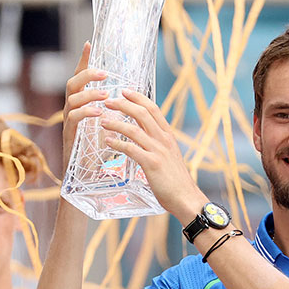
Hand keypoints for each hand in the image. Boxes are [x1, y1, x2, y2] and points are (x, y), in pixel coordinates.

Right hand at [61, 42, 107, 168]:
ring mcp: (69, 124)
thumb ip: (113, 110)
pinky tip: (98, 113)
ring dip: (89, 94)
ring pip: (71, 99)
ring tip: (105, 94)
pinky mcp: (69, 137)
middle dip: (86, 75)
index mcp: (83, 106)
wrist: (87, 178)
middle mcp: (73, 111)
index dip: (84, 62)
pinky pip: (72, 119)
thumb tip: (129, 94)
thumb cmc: (99, 152)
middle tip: (104, 74)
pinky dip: (85, 113)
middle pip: (72, 84)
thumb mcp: (109, 125)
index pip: (81, 79)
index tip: (89, 43)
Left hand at [99, 88, 203, 217]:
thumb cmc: (176, 181)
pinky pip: (131, 149)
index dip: (138, 97)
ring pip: (134, 129)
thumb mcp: (169, 156)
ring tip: (102, 121)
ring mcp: (158, 151)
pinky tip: (108, 141)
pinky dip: (117, 143)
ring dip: (116, 123)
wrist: (186, 198)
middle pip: (142, 113)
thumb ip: (158, 145)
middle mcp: (164, 139)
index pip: (153, 109)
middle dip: (123, 104)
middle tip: (107, 101)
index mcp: (168, 136)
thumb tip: (144, 137)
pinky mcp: (151, 164)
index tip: (124, 91)